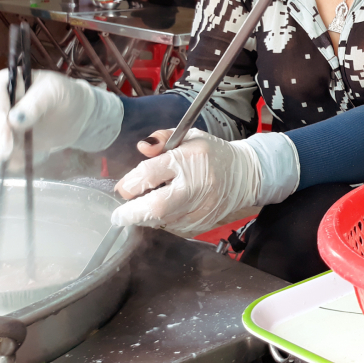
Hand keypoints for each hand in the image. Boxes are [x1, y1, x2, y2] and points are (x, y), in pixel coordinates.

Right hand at [0, 70, 122, 168]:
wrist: (75, 114)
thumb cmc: (65, 96)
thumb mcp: (56, 92)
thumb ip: (36, 102)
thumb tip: (13, 119)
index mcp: (5, 83)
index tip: (6, 145)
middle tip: (2, 160)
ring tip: (8, 164)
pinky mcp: (0, 140)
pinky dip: (3, 161)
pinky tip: (19, 162)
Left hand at [111, 129, 262, 237]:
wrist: (244, 175)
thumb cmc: (211, 154)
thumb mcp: (188, 136)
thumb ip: (162, 139)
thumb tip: (142, 147)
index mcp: (190, 158)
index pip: (150, 174)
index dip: (129, 184)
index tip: (123, 188)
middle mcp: (197, 184)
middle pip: (156, 206)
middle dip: (131, 213)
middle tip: (119, 215)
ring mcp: (202, 206)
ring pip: (162, 221)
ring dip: (145, 218)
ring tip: (141, 210)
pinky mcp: (203, 222)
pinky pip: (173, 227)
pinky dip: (162, 222)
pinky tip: (164, 212)